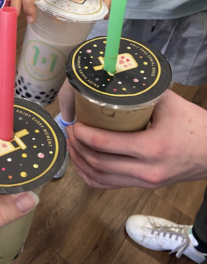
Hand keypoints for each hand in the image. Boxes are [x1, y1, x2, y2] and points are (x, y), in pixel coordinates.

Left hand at [66, 90, 206, 188]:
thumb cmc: (196, 127)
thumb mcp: (171, 104)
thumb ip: (143, 92)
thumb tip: (116, 77)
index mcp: (152, 148)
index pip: (106, 144)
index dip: (83, 135)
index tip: (74, 124)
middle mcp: (146, 170)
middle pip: (98, 164)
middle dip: (77, 147)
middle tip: (69, 132)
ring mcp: (145, 182)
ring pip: (101, 178)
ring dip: (81, 162)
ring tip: (72, 146)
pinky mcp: (144, 186)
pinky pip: (110, 187)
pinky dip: (92, 177)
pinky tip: (82, 165)